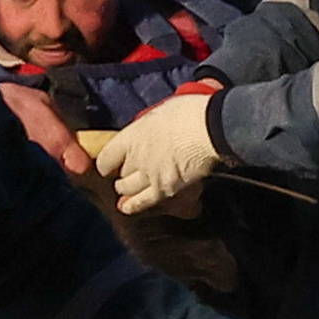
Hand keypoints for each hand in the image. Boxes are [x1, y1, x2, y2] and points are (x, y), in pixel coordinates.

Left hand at [99, 86, 224, 212]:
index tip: (109, 164)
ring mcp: (149, 175)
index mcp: (133, 135)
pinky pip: (144, 201)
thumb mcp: (162, 111)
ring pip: (127, 189)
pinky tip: (126, 208)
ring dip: (126, 190)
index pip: (106, 156)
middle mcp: (136, 157)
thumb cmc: (193, 113)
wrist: (212, 129)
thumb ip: (150, 124)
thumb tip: (149, 127)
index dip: (106, 162)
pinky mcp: (165, 189)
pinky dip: (134, 205)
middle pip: (120, 173)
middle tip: (126, 174)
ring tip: (127, 190)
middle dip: (122, 174)